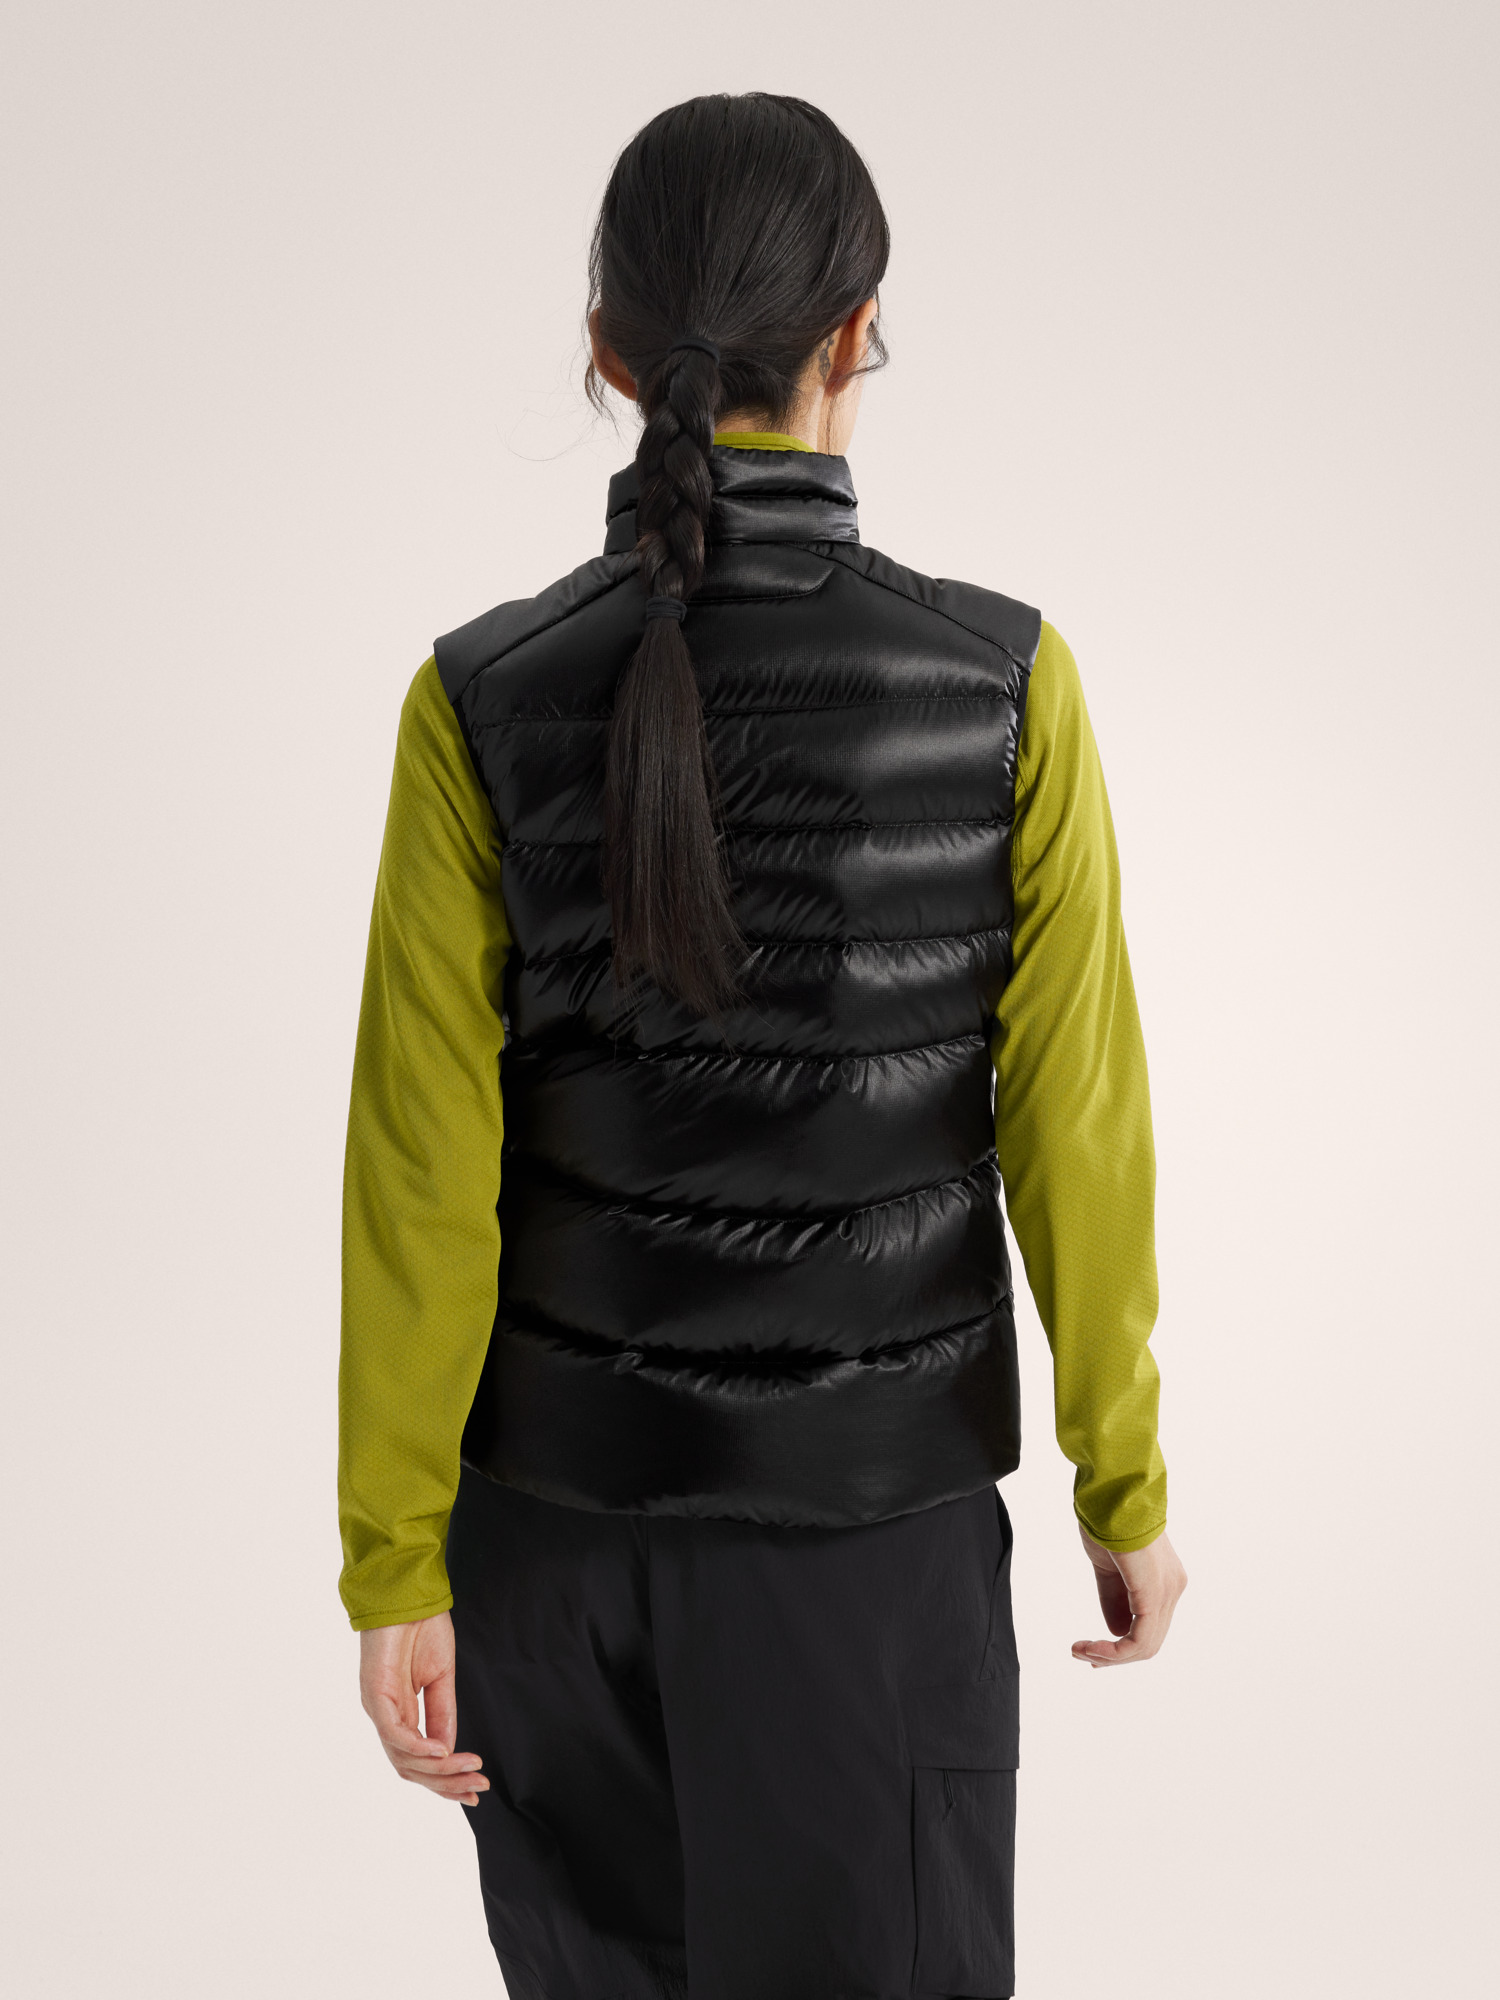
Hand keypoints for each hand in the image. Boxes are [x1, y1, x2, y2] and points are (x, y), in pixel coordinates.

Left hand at [359, 1612, 488, 1805]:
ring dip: (438, 1770)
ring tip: (469, 1768)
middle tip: (477, 1788)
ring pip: (402, 1758)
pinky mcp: (374, 1693)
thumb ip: (443, 1714)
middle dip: (445, 1784)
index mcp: (400, 1713)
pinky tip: (442, 1750)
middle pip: (411, 1769)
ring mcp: (377, 1707)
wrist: (408, 1593)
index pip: (419, 1762)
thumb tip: (451, 1753)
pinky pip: (394, 1732)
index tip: (475, 1791)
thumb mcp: (441, 1678)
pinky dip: (418, 1747)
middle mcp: (386, 1716)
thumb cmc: (422, 1629)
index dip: (446, 1781)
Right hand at [1071, 1525, 1186, 1667]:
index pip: (1149, 1627)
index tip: (1090, 1649)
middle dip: (1113, 1656)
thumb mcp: (1108, 1567)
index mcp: (1164, 1579)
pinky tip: (1091, 1648)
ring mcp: (1168, 1591)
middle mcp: (1173, 1588)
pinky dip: (1113, 1651)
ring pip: (1145, 1645)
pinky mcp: (1154, 1594)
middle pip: (1149, 1641)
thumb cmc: (1106, 1518)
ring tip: (1081, 1651)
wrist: (1110, 1491)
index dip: (1120, 1645)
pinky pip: (1139, 1639)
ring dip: (1109, 1656)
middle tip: (1082, 1654)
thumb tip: (1116, 1632)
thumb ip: (1115, 1598)